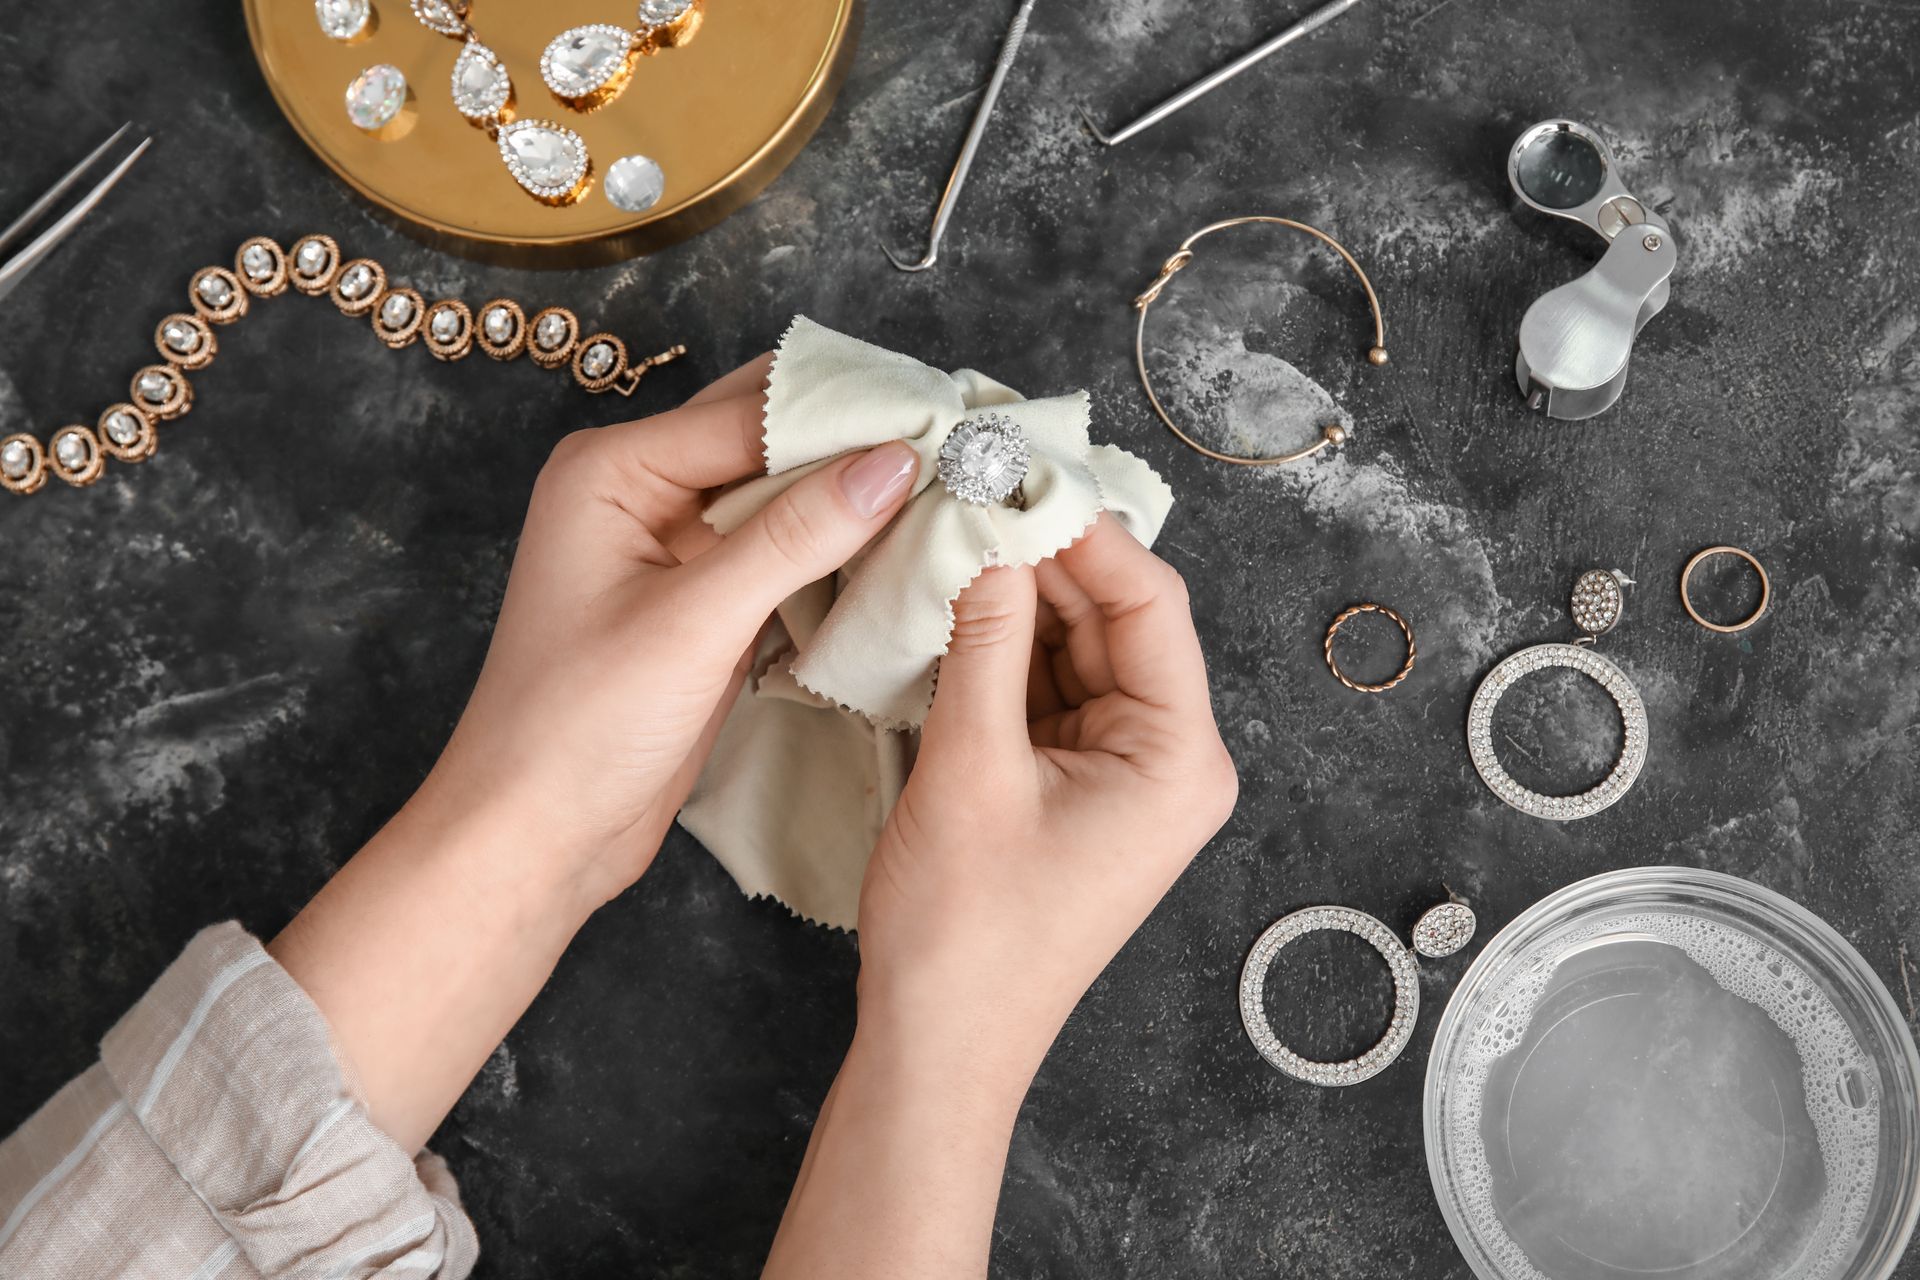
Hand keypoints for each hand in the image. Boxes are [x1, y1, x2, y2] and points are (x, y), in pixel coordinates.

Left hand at [411, 355, 922, 910]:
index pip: (752, 413)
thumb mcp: (694, 622)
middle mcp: (641, 490)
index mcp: (613, 469)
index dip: (849, 414)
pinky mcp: (705, 597)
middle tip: (958, 445)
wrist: (536, 834)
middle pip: (769, 436)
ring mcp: (675, 545)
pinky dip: (837, 549)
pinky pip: (784, 550)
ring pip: (784, 494)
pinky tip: (902, 548)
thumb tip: (894, 462)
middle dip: (857, 442)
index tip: (944, 420)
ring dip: (854, 495)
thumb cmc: (578, 727)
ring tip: (950, 487)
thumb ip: (796, 536)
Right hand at [764, 517, 1234, 1277]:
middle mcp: (1168, 760)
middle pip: (1112, 620)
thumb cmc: (968, 933)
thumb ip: (981, 639)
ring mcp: (1121, 775)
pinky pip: (1045, 693)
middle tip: (970, 491)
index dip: (1082, 530)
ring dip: (1014, 600)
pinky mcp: (1074, 789)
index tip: (1016, 471)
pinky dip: (1000, 652)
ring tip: (949, 536)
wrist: (940, 1045)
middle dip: (1041, 559)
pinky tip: (951, 606)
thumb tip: (982, 534)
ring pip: (1073, 652)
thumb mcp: (969, 765)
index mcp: (1178, 757)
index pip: (1148, 603)